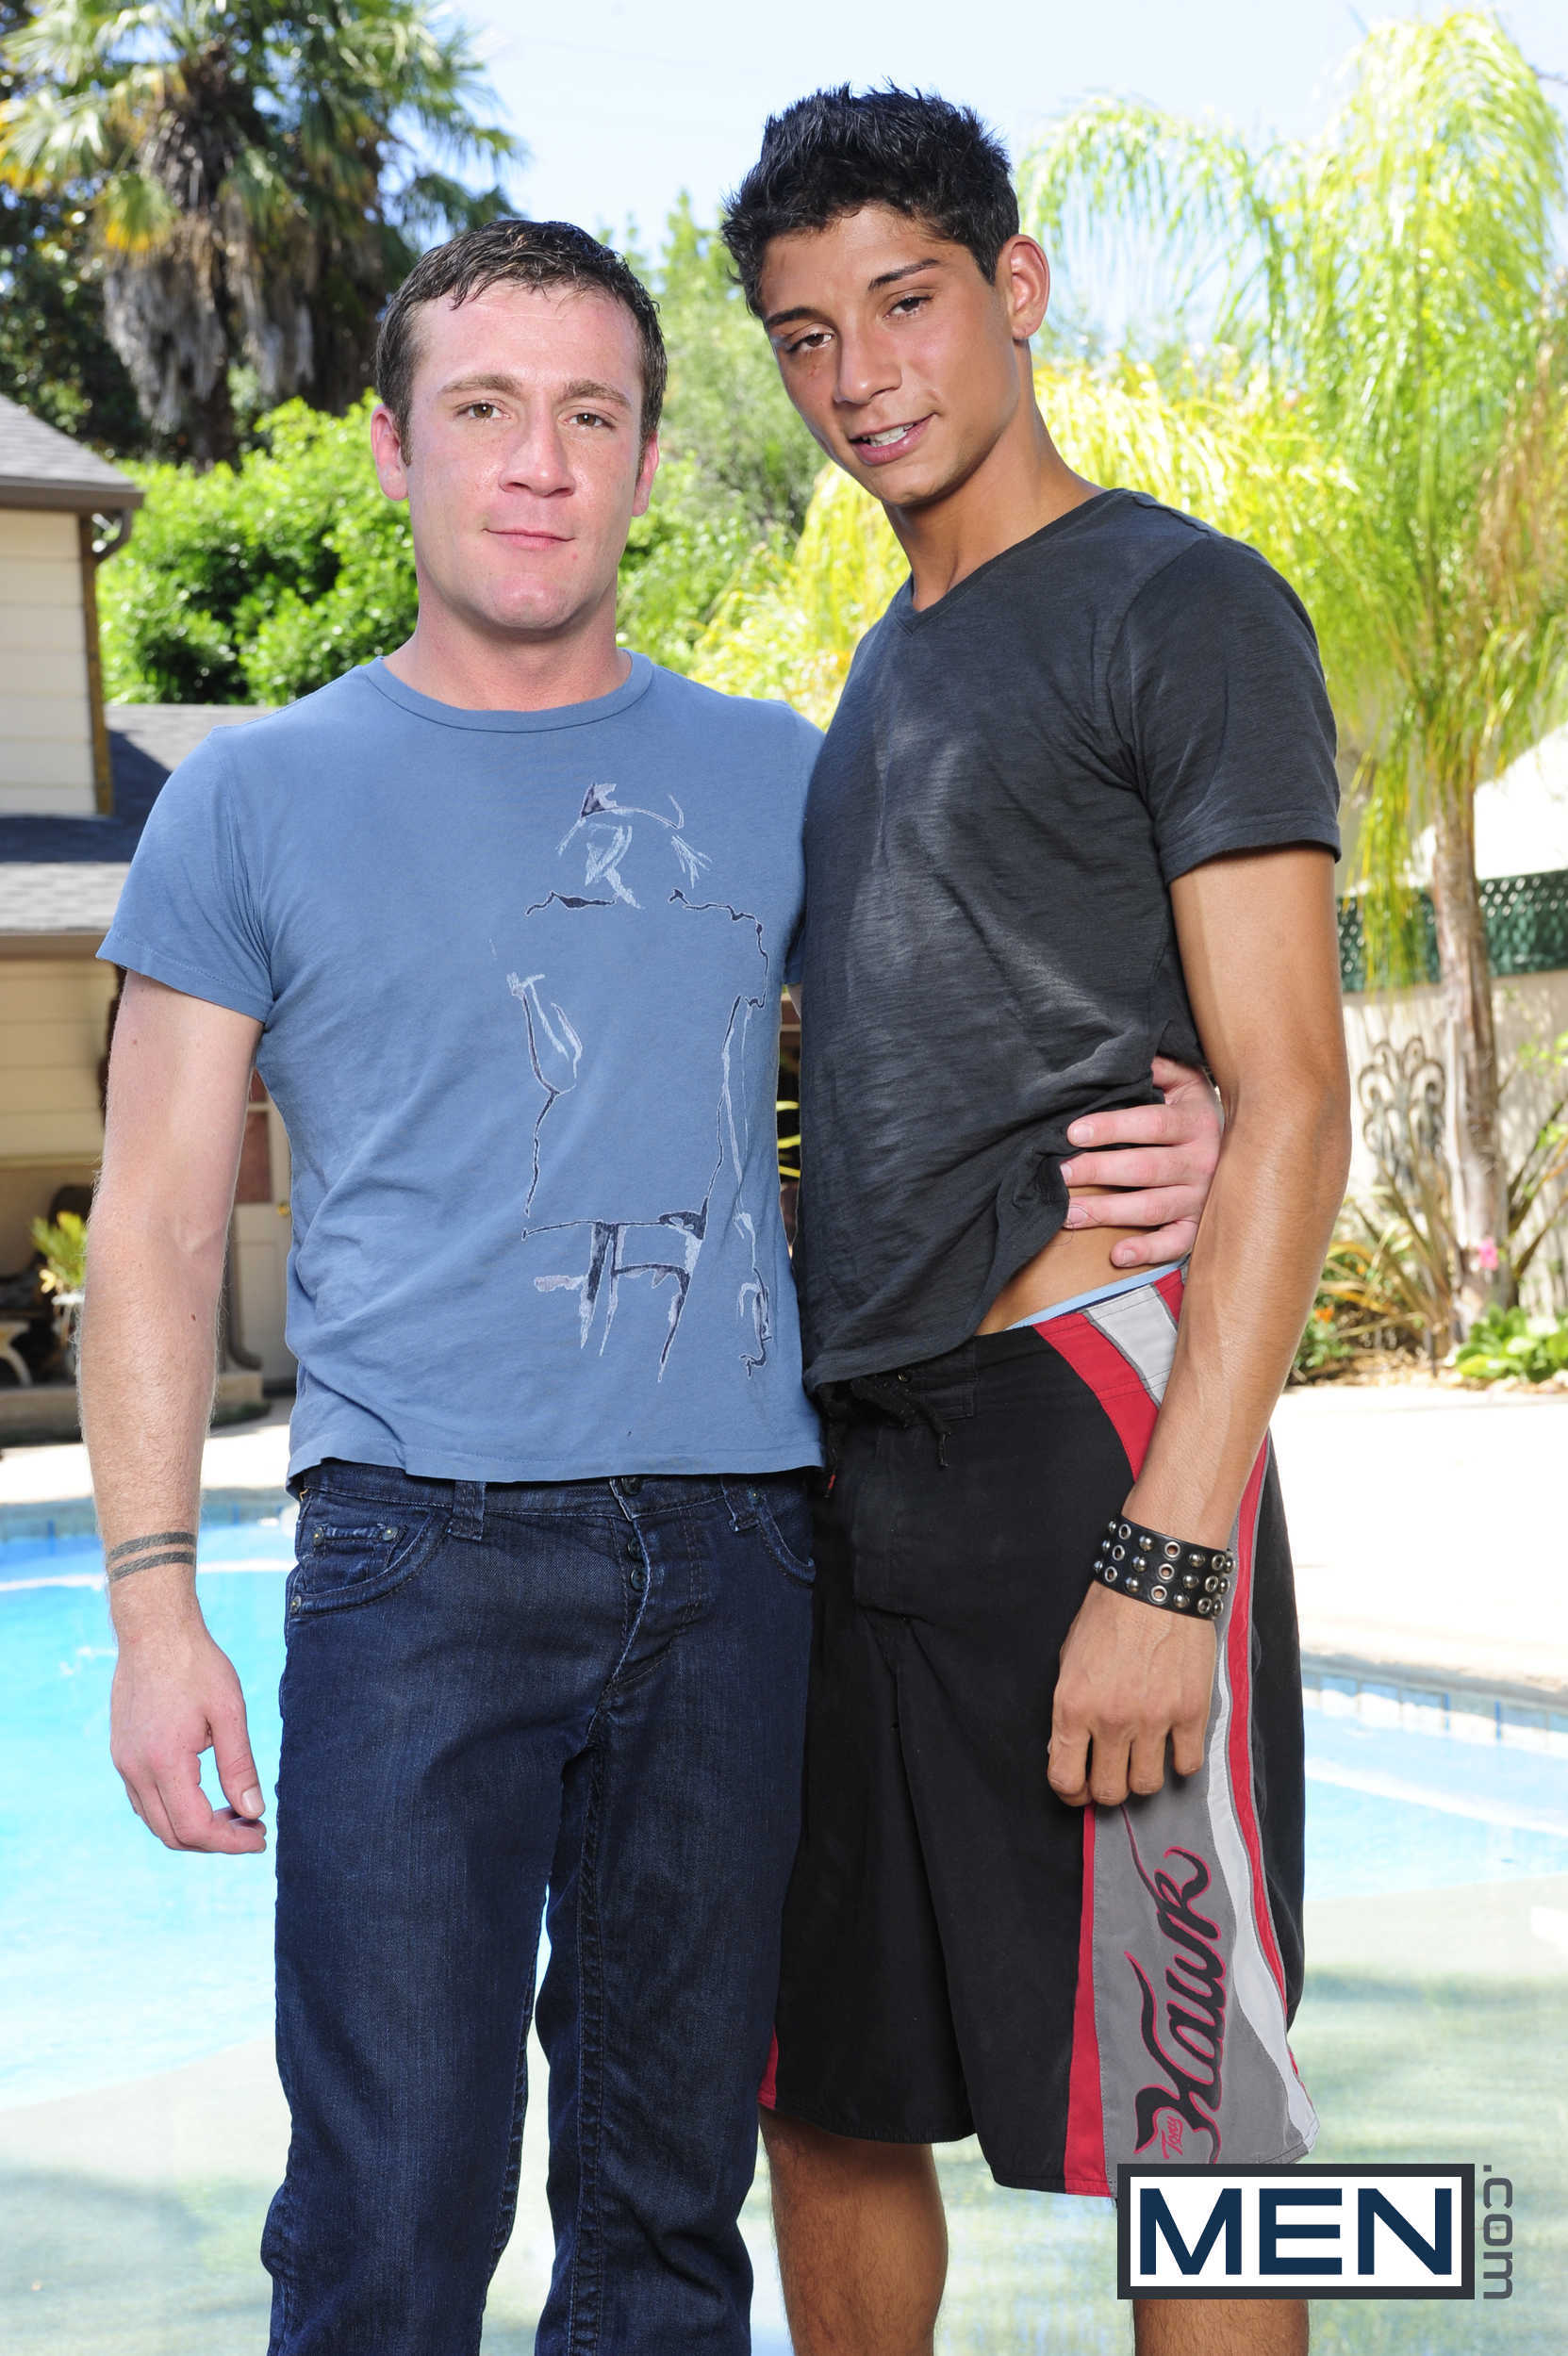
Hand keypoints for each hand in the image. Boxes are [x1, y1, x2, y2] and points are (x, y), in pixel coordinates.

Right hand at [110, 1610, 266, 1853]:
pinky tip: (204, 1794)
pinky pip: (144, 1800)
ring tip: (234, 1813)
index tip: (261, 1837)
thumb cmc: (196, 1665)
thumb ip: (239, 1766)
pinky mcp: (121, 1753)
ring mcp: (123, 1763)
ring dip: (193, 1828)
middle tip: (252, 1829)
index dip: (231, 1842)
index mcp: (164, 1762)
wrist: (154, 1630)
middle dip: (215, 1841)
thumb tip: (254, 1811)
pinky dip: (174, 1810)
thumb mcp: (229, 1712)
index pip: (196, 1828)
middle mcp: (136, 1770)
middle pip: (172, 1835)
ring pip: (155, 1821)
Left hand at [1048, 1581, 1214, 1807]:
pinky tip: (1173, 1744)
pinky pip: (1186, 1764)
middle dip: (1107, 1789)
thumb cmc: (1108, 1617)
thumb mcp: (1069, 1660)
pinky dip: (1179, 1761)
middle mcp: (1111, 1719)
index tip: (1079, 1791)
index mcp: (1073, 1706)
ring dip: (1142, 1777)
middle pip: (1109, 1791)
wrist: (1155, 1584)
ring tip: (1142, 1757)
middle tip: (1112, 1774)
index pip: (1065, 1778)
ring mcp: (1154, 1719)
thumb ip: (1069, 1710)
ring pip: (1147, 1785)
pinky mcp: (1191, 1712)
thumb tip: (1068, 1749)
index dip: (1071, 1794)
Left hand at [1059, 1055, 1221, 1266]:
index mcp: (1195, 1122)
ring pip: (1153, 1207)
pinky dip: (1148, 1251)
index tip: (1073, 1133)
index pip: (1150, 1124)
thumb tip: (1129, 1050)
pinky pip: (1176, 1244)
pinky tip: (1117, 1255)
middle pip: (1146, 1168)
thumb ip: (1160, 1066)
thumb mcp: (1186, 1081)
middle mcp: (1202, 1161)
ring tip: (1068, 1215)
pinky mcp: (1199, 1226)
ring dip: (1109, 1213)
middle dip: (1100, 1171)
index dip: (1111, 1128)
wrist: (1250, 1145)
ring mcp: (1201, 1197)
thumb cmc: (1196, 1111)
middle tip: (1061, 1174)